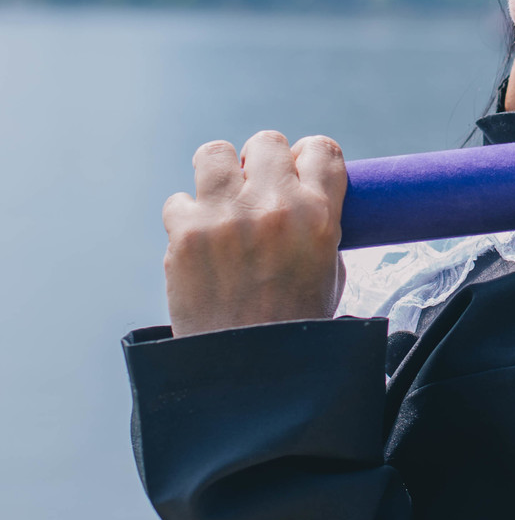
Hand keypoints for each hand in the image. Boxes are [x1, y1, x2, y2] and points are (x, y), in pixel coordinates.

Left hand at [163, 130, 346, 337]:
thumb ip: (319, 226)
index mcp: (318, 215)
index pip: (320, 149)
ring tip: (222, 200)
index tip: (300, 172)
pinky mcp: (185, 235)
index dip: (309, 159)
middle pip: (267, 143)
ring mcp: (224, 217)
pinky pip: (179, 200)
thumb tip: (301, 195)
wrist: (251, 376)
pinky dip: (187, 218)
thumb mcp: (329, 272)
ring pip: (215, 153)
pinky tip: (198, 242)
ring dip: (220, 174)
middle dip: (263, 164)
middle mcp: (272, 207)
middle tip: (258, 191)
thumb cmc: (296, 329)